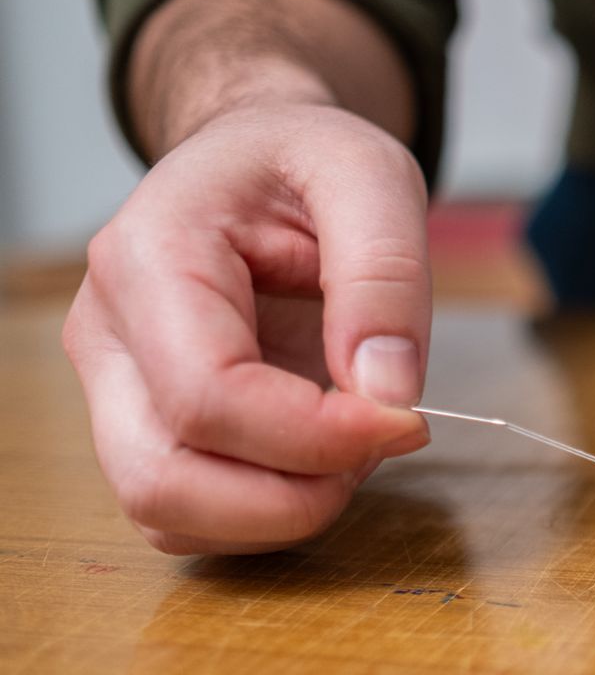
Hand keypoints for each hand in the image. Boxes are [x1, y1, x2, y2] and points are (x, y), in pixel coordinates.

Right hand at [64, 103, 432, 553]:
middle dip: (291, 498)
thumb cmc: (304, 160)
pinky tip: (325, 456)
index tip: (408, 419)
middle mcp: (106, 335)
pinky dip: (266, 512)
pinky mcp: (147, 428)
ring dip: (281, 511)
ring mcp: (117, 391)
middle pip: (162, 480)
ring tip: (356, 442)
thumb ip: (384, 273)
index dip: (316, 435)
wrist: (258, 159)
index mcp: (148, 258)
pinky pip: (190, 515)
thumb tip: (386, 389)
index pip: (208, 396)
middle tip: (384, 442)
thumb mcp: (372, 175)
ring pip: (168, 515)